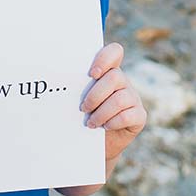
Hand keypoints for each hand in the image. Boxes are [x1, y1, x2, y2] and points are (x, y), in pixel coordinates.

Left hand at [81, 42, 146, 160]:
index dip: (105, 58)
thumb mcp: (79, 99)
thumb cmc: (84, 116)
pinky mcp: (139, 116)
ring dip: (101, 113)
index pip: (114, 52)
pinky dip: (113, 122)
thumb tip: (56, 83)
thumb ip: (76, 88)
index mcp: (108, 72)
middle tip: (83, 108)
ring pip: (120, 99)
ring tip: (90, 123)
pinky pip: (128, 115)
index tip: (92, 74)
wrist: (94, 143)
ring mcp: (133, 98)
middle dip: (95, 95)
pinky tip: (105, 126)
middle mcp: (123, 82)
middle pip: (114, 77)